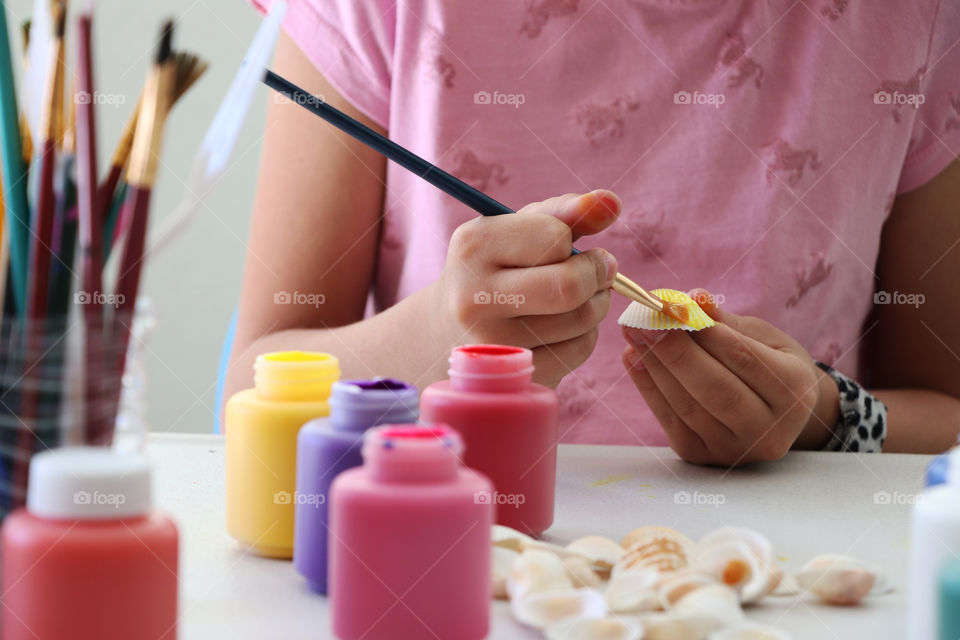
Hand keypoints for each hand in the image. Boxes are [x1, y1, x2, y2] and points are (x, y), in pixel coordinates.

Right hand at [431, 191, 620, 387]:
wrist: (448, 331)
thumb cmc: (494, 269)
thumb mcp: (516, 231)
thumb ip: (565, 212)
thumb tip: (613, 202)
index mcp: (472, 248)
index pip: (554, 237)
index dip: (569, 239)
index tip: (564, 244)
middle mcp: (474, 298)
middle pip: (570, 285)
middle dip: (597, 273)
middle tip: (599, 268)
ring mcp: (494, 345)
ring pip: (583, 318)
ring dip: (595, 302)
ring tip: (576, 296)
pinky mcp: (515, 375)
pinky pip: (581, 348)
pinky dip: (585, 333)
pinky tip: (563, 327)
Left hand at [621, 290, 839, 465]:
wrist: (777, 414)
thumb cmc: (770, 364)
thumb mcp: (762, 337)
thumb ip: (727, 322)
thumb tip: (695, 297)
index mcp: (795, 392)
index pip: (743, 358)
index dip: (704, 331)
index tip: (671, 305)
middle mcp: (769, 431)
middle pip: (715, 389)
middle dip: (675, 351)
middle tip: (644, 319)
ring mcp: (735, 450)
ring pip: (688, 406)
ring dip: (654, 365)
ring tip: (633, 331)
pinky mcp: (703, 456)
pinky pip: (671, 419)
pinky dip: (648, 386)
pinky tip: (633, 356)